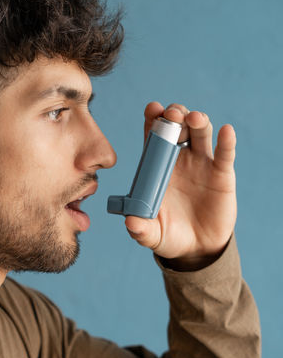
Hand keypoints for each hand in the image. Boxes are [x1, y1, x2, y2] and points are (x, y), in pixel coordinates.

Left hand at [125, 102, 236, 267]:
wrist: (197, 248)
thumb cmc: (170, 236)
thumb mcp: (152, 235)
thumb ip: (140, 229)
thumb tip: (130, 223)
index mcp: (157, 166)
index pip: (154, 136)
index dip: (153, 120)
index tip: (152, 109)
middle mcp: (179, 159)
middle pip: (178, 127)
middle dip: (175, 115)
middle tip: (171, 115)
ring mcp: (201, 164)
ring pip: (200, 133)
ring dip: (197, 121)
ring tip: (192, 119)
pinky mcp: (222, 174)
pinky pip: (225, 154)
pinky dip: (227, 142)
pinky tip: (226, 132)